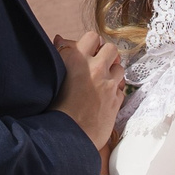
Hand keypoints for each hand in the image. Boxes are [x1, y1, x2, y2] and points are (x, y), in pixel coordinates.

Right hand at [53, 31, 124, 152]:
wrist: (65, 137)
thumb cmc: (53, 108)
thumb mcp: (53, 76)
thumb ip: (60, 55)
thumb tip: (60, 39)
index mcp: (76, 59)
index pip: (92, 37)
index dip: (91, 44)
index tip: (88, 52)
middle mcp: (95, 68)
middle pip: (111, 48)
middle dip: (107, 55)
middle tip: (98, 65)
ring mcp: (108, 85)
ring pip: (119, 67)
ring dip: (112, 73)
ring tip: (101, 83)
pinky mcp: (116, 100)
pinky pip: (121, 89)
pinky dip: (115, 91)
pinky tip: (104, 98)